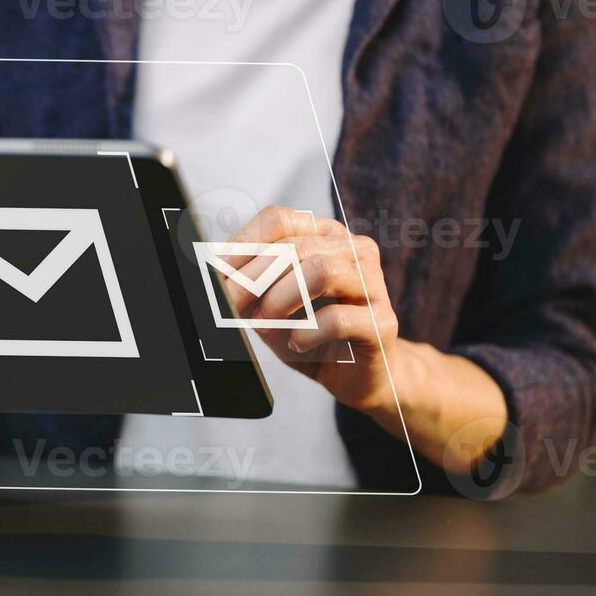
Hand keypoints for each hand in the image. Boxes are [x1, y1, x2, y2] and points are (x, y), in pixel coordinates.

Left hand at [219, 206, 401, 426]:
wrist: (357, 375)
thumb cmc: (312, 333)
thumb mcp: (270, 303)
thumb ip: (249, 285)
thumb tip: (213, 274)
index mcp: (326, 235)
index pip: (279, 219)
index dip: (242, 246)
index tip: (217, 275)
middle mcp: (355, 250)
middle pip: (294, 246)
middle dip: (253, 280)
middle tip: (233, 308)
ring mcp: (374, 284)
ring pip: (320, 271)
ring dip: (280, 301)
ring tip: (267, 324)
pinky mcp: (382, 322)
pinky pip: (336, 318)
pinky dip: (306, 333)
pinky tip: (298, 344)